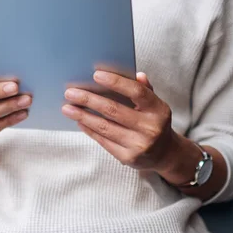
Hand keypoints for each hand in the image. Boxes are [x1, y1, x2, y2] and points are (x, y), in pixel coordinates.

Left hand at [61, 71, 179, 173]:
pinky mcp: (128, 158)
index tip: (95, 74)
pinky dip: (89, 129)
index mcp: (158, 110)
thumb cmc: (154, 122)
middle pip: (113, 110)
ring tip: (67, 108)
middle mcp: (150, 128)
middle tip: (70, 93)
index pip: (136, 92)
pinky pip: (103, 141)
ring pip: (104, 127)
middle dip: (88, 100)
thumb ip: (145, 90)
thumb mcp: (155, 105)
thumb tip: (136, 74)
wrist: (165, 154)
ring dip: (82, 116)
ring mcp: (139, 145)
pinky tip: (79, 121)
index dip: (115, 82)